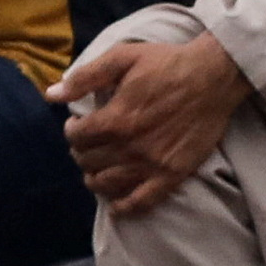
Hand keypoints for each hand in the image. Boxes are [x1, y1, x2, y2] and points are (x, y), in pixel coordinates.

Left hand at [54, 26, 248, 213]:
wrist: (214, 77)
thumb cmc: (167, 63)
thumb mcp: (122, 57)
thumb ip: (85, 77)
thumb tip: (51, 94)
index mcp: (115, 119)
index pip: (77, 137)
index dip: (72, 131)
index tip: (77, 126)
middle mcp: (129, 147)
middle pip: (89, 161)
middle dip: (81, 153)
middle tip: (87, 146)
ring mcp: (151, 164)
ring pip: (108, 184)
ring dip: (94, 179)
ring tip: (95, 170)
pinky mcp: (172, 174)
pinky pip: (142, 201)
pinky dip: (125, 208)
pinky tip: (116, 207)